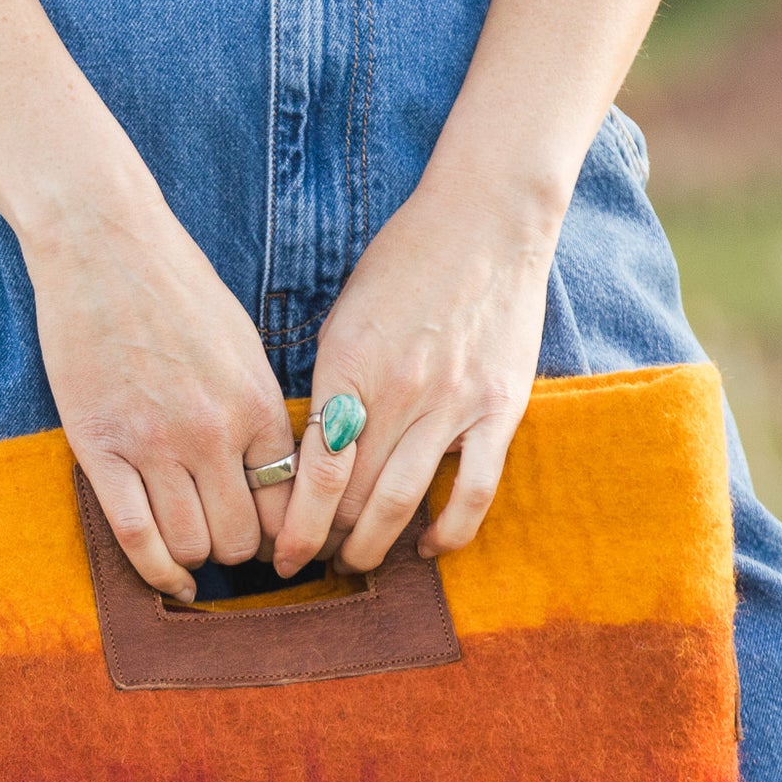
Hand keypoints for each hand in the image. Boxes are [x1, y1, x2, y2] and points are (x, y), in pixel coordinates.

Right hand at [21, 166, 292, 603]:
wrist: (103, 244)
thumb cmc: (177, 289)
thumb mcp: (244, 347)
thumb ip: (261, 414)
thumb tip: (277, 479)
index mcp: (257, 407)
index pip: (288, 507)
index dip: (286, 539)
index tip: (277, 547)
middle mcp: (213, 433)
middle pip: (241, 538)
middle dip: (238, 552)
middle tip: (225, 542)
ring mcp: (154, 444)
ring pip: (192, 545)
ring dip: (197, 558)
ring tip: (192, 548)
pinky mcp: (102, 449)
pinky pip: (137, 537)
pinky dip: (158, 572)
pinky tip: (171, 583)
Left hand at [272, 168, 560, 578]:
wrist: (488, 217)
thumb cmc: (405, 263)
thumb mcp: (345, 318)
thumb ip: (329, 386)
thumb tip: (309, 457)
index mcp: (348, 365)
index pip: (315, 471)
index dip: (294, 526)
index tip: (281, 554)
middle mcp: (398, 390)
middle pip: (352, 496)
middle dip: (326, 540)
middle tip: (314, 561)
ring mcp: (453, 402)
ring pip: (403, 503)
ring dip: (373, 547)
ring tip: (356, 563)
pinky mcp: (501, 408)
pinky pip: (474, 491)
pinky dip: (449, 531)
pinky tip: (428, 546)